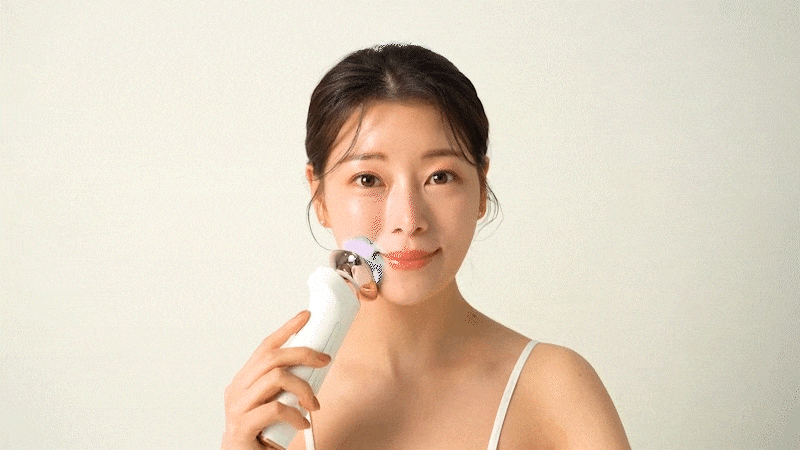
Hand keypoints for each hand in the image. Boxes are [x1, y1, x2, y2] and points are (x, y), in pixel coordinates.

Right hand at [222, 311, 331, 449]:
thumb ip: (286, 386)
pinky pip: (275, 409)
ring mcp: (237, 407)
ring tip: (313, 405)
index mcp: (245, 381)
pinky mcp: (242, 426)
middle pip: (272, 358)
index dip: (286, 329)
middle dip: (303, 353)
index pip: (265, 347)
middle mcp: (237, 389)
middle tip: (324, 361)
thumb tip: (315, 366)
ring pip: (276, 378)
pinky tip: (302, 422)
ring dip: (303, 388)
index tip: (305, 317)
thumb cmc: (261, 433)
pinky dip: (295, 414)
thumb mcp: (275, 403)